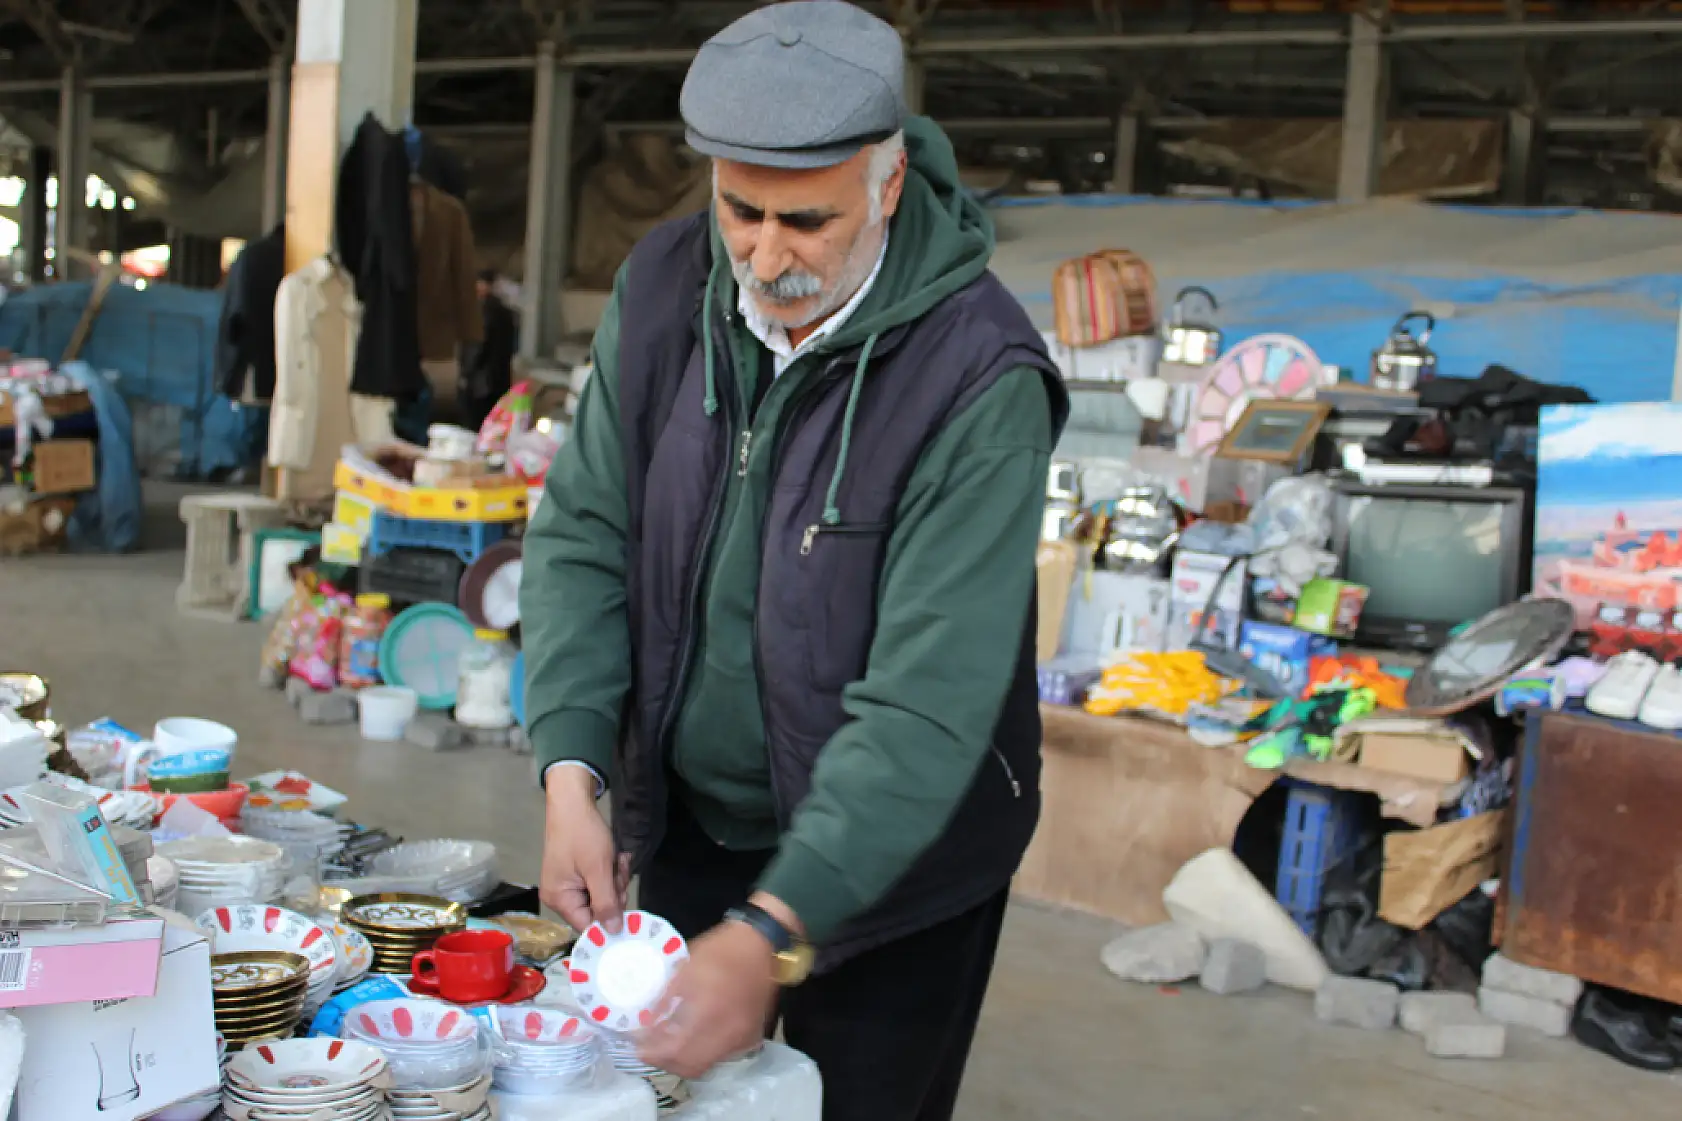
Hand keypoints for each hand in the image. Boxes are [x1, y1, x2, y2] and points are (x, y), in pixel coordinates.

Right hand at [539, 766, 627, 933]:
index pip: (587, 926)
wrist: (573, 802)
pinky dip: (609, 872)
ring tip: (616, 859)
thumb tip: (613, 932)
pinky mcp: (577, 874)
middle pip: (596, 911)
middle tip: (618, 871)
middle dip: (613, 892)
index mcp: (559, 899)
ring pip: (602, 896)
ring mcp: (568, 884)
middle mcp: (560, 897)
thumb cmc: (583, 834)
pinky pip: (598, 883)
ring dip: (614, 879)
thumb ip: (606, 903)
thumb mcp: (598, 869)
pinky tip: (614, 856)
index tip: (626, 905)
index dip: (609, 920)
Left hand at [638, 920, 778, 1078]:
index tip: (637, 1047)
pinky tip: (692, 1039)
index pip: (675, 1049)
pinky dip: (702, 1053)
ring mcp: (741, 1037)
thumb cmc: (722, 949)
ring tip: (668, 1046)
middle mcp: (728, 1031)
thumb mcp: (686, 968)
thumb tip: (646, 1025)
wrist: (762, 943)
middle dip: (666, 1063)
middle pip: (690, 1067)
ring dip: (684, 1061)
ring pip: (706, 1065)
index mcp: (709, 1010)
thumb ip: (665, 1000)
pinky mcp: (750, 1035)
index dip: (653, 1053)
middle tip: (651, 1051)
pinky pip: (721, 1055)